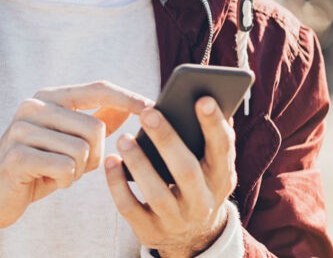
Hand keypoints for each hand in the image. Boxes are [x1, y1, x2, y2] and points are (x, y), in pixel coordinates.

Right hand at [0, 81, 150, 256]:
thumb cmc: (35, 169)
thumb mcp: (67, 143)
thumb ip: (92, 122)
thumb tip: (126, 108)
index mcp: (47, 97)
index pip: (96, 89)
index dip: (127, 97)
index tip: (152, 107)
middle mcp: (32, 105)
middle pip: (95, 127)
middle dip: (95, 156)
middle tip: (74, 167)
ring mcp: (22, 129)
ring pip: (82, 150)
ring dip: (78, 171)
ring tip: (57, 173)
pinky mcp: (17, 155)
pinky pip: (65, 168)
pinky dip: (64, 181)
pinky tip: (46, 181)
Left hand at [104, 96, 236, 257]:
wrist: (191, 236)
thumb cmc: (196, 182)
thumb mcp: (210, 165)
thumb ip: (208, 137)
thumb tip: (207, 96)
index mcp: (221, 178)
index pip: (222, 150)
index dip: (214, 126)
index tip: (202, 99)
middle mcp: (203, 202)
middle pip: (187, 171)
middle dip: (168, 141)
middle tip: (148, 113)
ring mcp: (177, 220)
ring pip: (157, 193)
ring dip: (139, 164)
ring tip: (122, 138)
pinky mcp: (151, 231)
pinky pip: (130, 208)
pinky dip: (118, 184)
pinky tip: (109, 161)